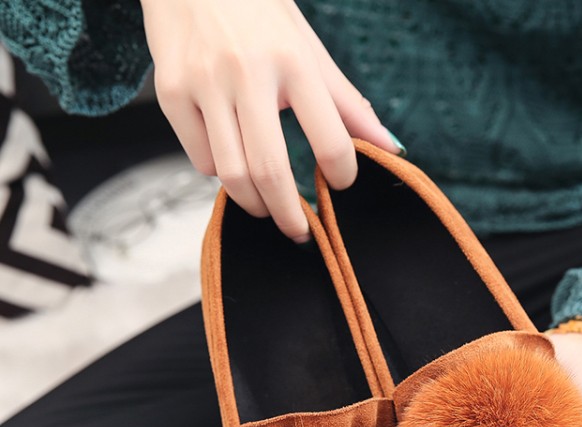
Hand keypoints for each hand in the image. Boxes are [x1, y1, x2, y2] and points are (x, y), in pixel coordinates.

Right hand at [140, 0, 400, 240]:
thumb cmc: (259, 14)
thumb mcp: (308, 49)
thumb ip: (348, 103)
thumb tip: (392, 148)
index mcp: (294, 61)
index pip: (331, 142)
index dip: (341, 176)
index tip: (339, 185)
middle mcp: (247, 72)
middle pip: (271, 172)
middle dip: (290, 216)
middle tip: (300, 232)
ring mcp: (204, 83)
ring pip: (231, 174)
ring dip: (255, 204)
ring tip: (267, 207)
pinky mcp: (171, 92)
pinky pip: (201, 159)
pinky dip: (220, 172)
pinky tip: (231, 162)